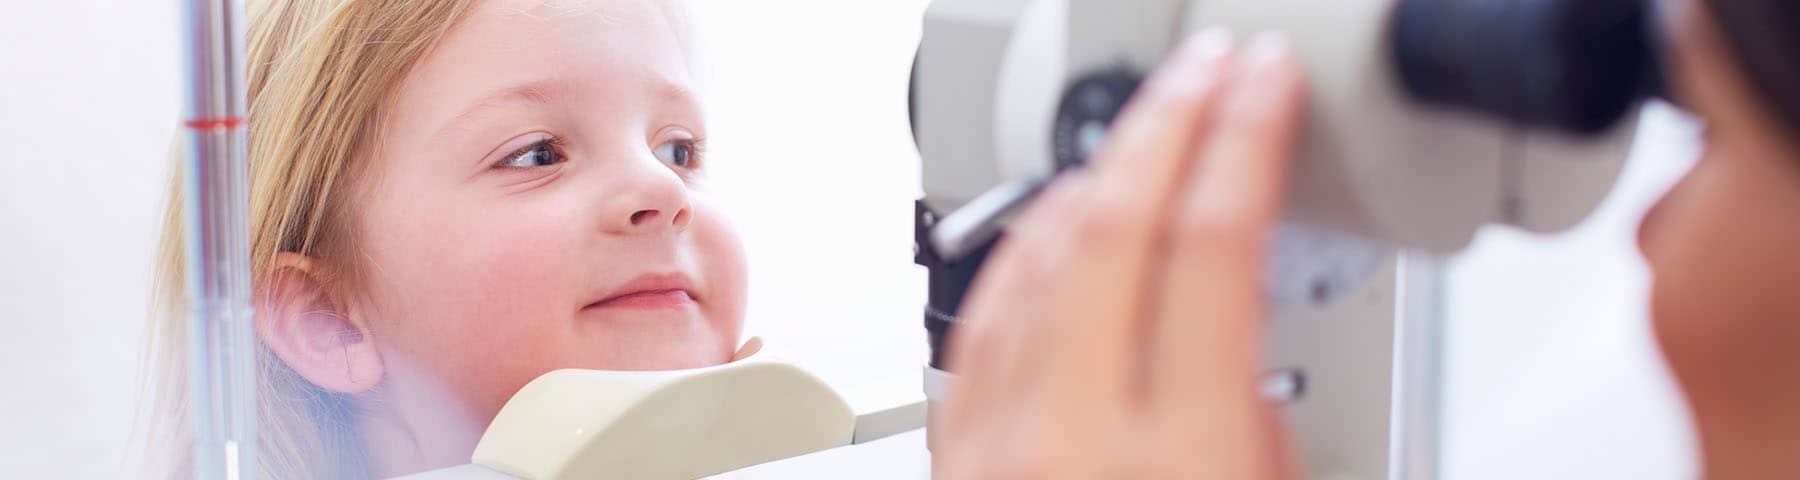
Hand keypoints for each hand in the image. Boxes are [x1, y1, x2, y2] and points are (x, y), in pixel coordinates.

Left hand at [933, 30, 1307, 478]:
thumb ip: (1260, 436)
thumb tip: (1240, 367)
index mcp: (1182, 458)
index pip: (1213, 245)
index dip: (1245, 137)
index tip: (1266, 80)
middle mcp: (1076, 438)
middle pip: (1114, 226)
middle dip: (1166, 121)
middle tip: (1205, 65)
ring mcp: (999, 446)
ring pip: (1036, 261)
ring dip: (1094, 176)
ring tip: (1141, 127)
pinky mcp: (952, 459)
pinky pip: (981, 323)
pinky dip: (1025, 250)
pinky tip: (1051, 220)